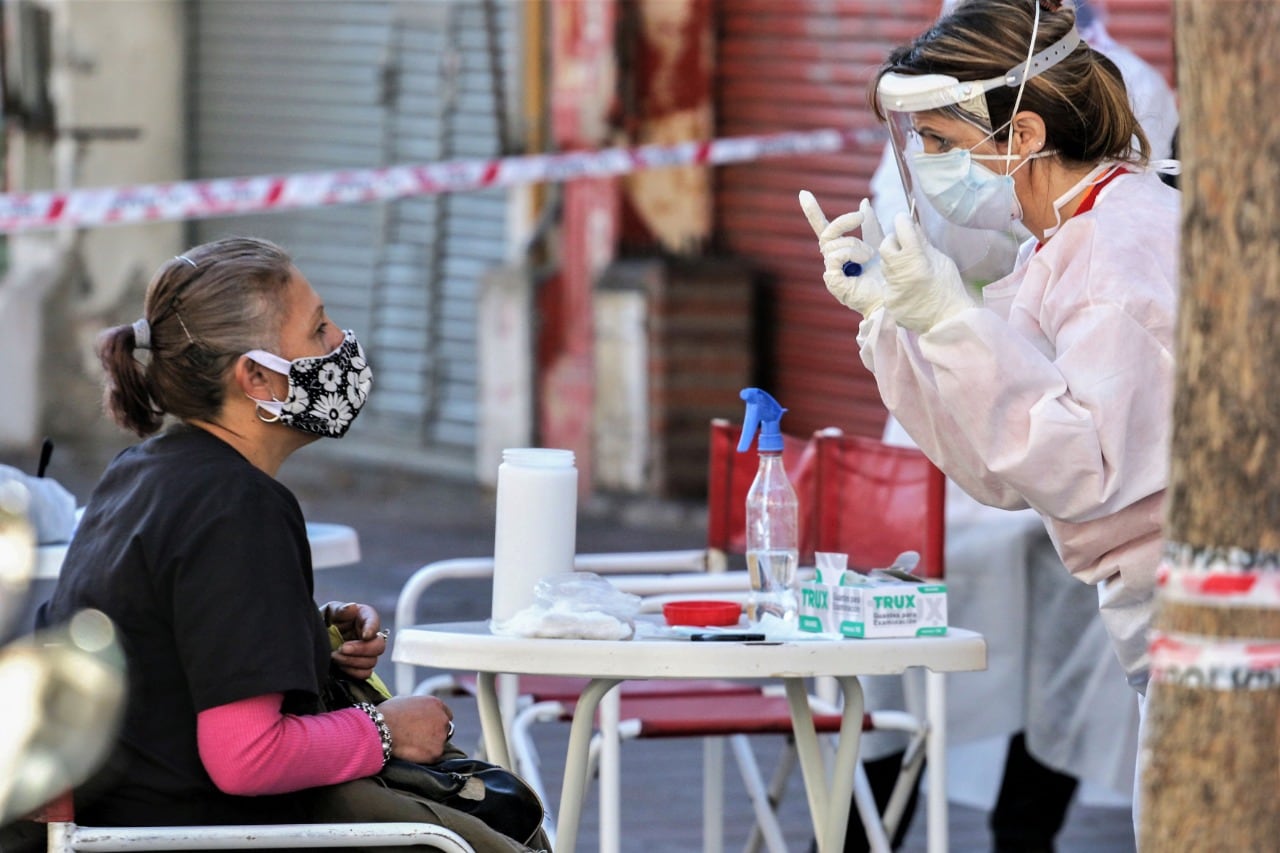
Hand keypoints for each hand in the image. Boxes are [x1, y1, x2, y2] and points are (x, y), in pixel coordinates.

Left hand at [323, 601, 385, 680]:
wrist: (314, 640)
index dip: (372, 628)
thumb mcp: (329, 612)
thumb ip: (340, 610)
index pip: (374, 620)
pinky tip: (340, 666)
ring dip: (352, 661)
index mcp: (363, 617)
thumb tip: (352, 607)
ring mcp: (366, 652)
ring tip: (334, 656)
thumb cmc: (324, 622)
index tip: (365, 635)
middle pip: (379, 645)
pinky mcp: (360, 666)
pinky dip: (353, 671)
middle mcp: (368, 635)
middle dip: (361, 649)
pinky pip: (365, 673)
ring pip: (371, 661)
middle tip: (342, 648)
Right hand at [377, 695, 454, 763]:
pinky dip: (424, 757)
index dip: (435, 722)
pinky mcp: (436, 751)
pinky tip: (412, 753)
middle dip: (434, 734)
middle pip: (444, 729)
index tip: (427, 728)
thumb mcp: (404, 701)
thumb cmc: (387, 714)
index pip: (445, 714)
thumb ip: (416, 707)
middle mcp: (442, 718)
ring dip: (429, 746)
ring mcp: (441, 735)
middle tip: (418, 739)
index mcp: (435, 704)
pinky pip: (432, 756)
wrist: (381, 729)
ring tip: (411, 746)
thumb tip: (413, 711)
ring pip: (439, 743)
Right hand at [799, 190, 885, 314]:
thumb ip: (870, 225)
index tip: (804, 193)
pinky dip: (850, 254)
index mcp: (841, 251)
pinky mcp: (832, 281)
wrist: (893, 296)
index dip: (813, 212)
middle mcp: (833, 260)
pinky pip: (834, 257)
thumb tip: (863, 203)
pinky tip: (862, 263)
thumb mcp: (879, 243)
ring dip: (855, 245)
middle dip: (843, 221)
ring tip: (869, 257)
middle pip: (827, 233)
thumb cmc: (885, 275)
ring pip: (833, 245)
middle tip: (859, 216)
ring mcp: (831, 272)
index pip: (824, 229)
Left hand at [879, 213, 975, 332]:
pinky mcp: (888, 301)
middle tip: (904, 245)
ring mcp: (891, 289)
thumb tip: (912, 225)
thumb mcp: (942, 261)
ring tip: (909, 269)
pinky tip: (909, 288)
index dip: (902, 221)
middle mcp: (900, 274)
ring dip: (894, 263)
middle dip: (893, 241)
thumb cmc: (949, 288)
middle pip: (885, 246)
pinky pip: (887, 284)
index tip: (904, 219)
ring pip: (885, 266)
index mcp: (916, 261)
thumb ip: (923, 243)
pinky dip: (896, 282)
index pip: (902, 230)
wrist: (947, 321)